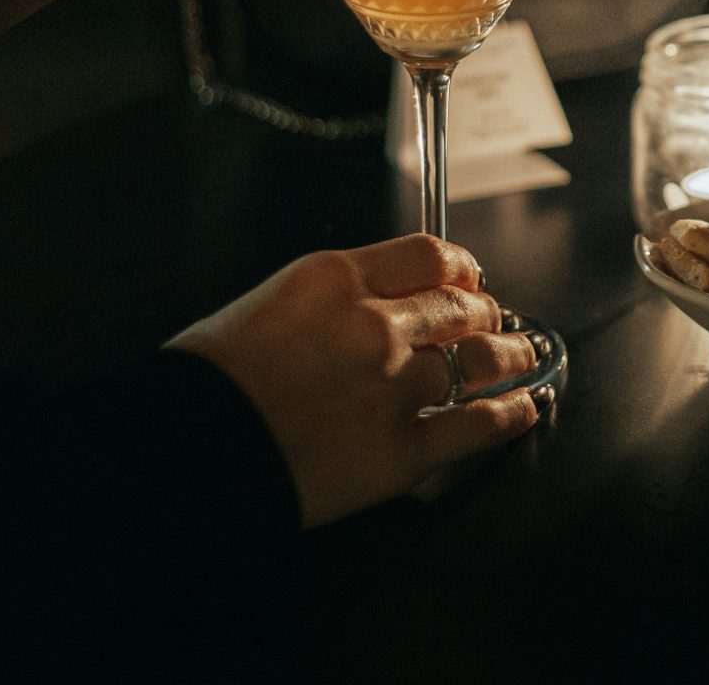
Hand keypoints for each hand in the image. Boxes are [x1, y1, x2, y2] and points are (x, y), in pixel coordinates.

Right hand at [167, 235, 545, 527]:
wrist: (183, 453)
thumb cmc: (203, 386)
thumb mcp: (262, 307)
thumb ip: (324, 303)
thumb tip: (363, 309)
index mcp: (336, 278)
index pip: (428, 255)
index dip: (459, 266)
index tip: (467, 276)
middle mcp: (376, 324)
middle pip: (461, 305)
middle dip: (483, 312)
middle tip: (491, 320)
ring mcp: (395, 386)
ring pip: (481, 360)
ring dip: (510, 355)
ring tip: (524, 355)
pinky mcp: (402, 450)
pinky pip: (477, 425)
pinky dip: (511, 414)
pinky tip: (526, 406)